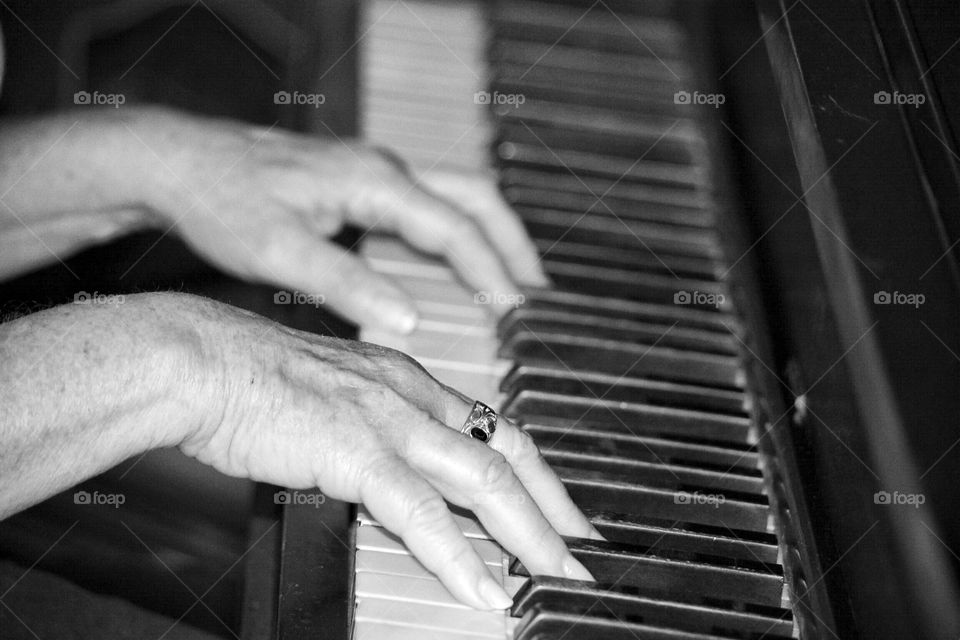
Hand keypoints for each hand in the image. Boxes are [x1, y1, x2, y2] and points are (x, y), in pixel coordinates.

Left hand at [134, 109, 546, 331]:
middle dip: (513, 244)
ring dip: (490, 235)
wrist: (179, 163)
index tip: (516, 311)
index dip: (490, 272)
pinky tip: (453, 262)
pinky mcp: (358, 183)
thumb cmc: (223, 199)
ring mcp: (373, 173)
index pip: (454, 229)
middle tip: (537, 291)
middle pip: (475, 199)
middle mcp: (382, 170)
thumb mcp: (280, 252)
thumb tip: (409, 319)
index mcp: (373, 182)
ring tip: (512, 279)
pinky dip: (456, 233)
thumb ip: (347, 285)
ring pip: (456, 196)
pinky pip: (428, 203)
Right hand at [179, 296, 596, 609]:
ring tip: (558, 578)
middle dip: (554, 507)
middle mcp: (412, 395)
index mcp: (408, 382)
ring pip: (484, 482)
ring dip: (529, 537)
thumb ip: (370, 429)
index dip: (535, 473)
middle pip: (508, 454)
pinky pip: (423, 514)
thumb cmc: (250, 380)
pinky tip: (483, 589)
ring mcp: (389, 421)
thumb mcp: (332, 398)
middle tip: (583, 549)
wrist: (198, 359)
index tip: (558, 509)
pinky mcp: (356, 451)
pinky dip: (459, 558)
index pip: (493, 428)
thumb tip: (388, 474)